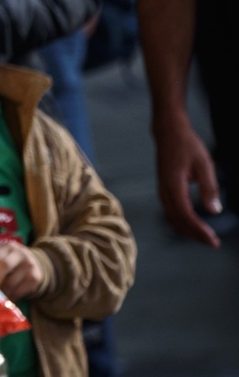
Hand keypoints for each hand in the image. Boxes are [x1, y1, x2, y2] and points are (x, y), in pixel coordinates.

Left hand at [0, 242, 44, 300]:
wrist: (36, 265)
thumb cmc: (10, 264)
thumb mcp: (2, 258)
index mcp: (8, 248)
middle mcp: (20, 254)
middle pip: (4, 266)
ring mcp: (29, 266)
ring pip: (12, 282)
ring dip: (0, 292)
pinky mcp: (35, 279)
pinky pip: (20, 291)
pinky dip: (11, 297)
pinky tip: (5, 301)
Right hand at [153, 111, 222, 247]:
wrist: (168, 132)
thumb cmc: (187, 145)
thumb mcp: (205, 164)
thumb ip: (210, 188)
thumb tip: (214, 211)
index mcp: (173, 185)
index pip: (186, 214)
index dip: (199, 229)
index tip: (213, 239)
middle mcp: (164, 190)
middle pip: (177, 220)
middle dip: (195, 235)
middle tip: (213, 243)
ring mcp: (162, 190)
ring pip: (172, 218)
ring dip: (187, 230)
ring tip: (204, 237)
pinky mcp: (164, 189)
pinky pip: (170, 211)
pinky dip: (181, 222)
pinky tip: (192, 224)